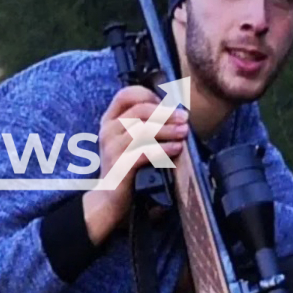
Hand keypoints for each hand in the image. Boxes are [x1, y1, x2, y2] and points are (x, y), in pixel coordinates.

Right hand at [83, 85, 188, 244]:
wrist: (109, 197)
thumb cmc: (125, 166)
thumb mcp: (129, 141)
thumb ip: (142, 125)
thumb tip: (173, 112)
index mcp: (109, 120)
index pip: (125, 95)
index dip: (147, 95)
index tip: (166, 104)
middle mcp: (108, 130)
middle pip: (139, 111)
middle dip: (165, 113)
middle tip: (184, 118)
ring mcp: (112, 147)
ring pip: (143, 130)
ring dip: (168, 130)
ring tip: (184, 133)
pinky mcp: (120, 165)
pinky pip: (145, 152)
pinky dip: (163, 149)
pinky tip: (175, 149)